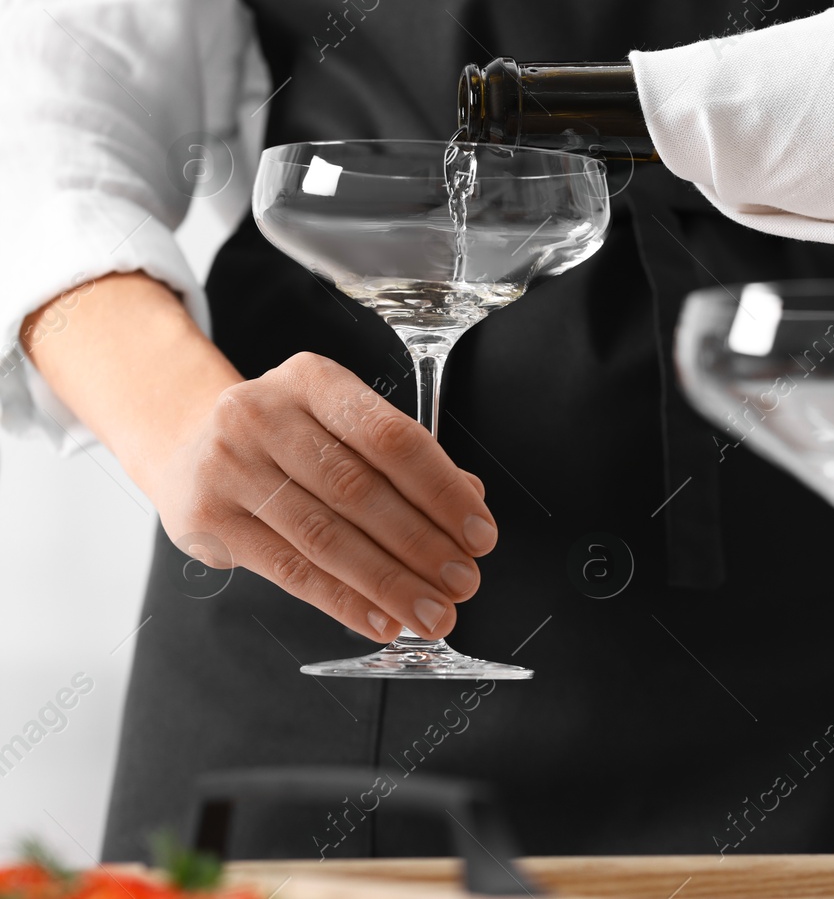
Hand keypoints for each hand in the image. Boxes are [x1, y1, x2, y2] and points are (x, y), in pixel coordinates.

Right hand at [149, 351, 496, 641]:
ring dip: (389, 583)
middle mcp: (262, 415)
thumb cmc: (288, 437)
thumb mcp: (341, 424)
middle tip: (464, 582)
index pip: (391, 437)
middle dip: (422, 545)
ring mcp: (228, 467)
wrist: (186, 443)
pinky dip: (343, 601)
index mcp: (312, 379)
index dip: (442, 490)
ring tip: (432, 613)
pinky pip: (289, 571)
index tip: (480, 534)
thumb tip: (470, 500)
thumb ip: (402, 459)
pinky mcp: (206, 520)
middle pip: (358, 490)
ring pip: (324, 537)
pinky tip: (381, 621)